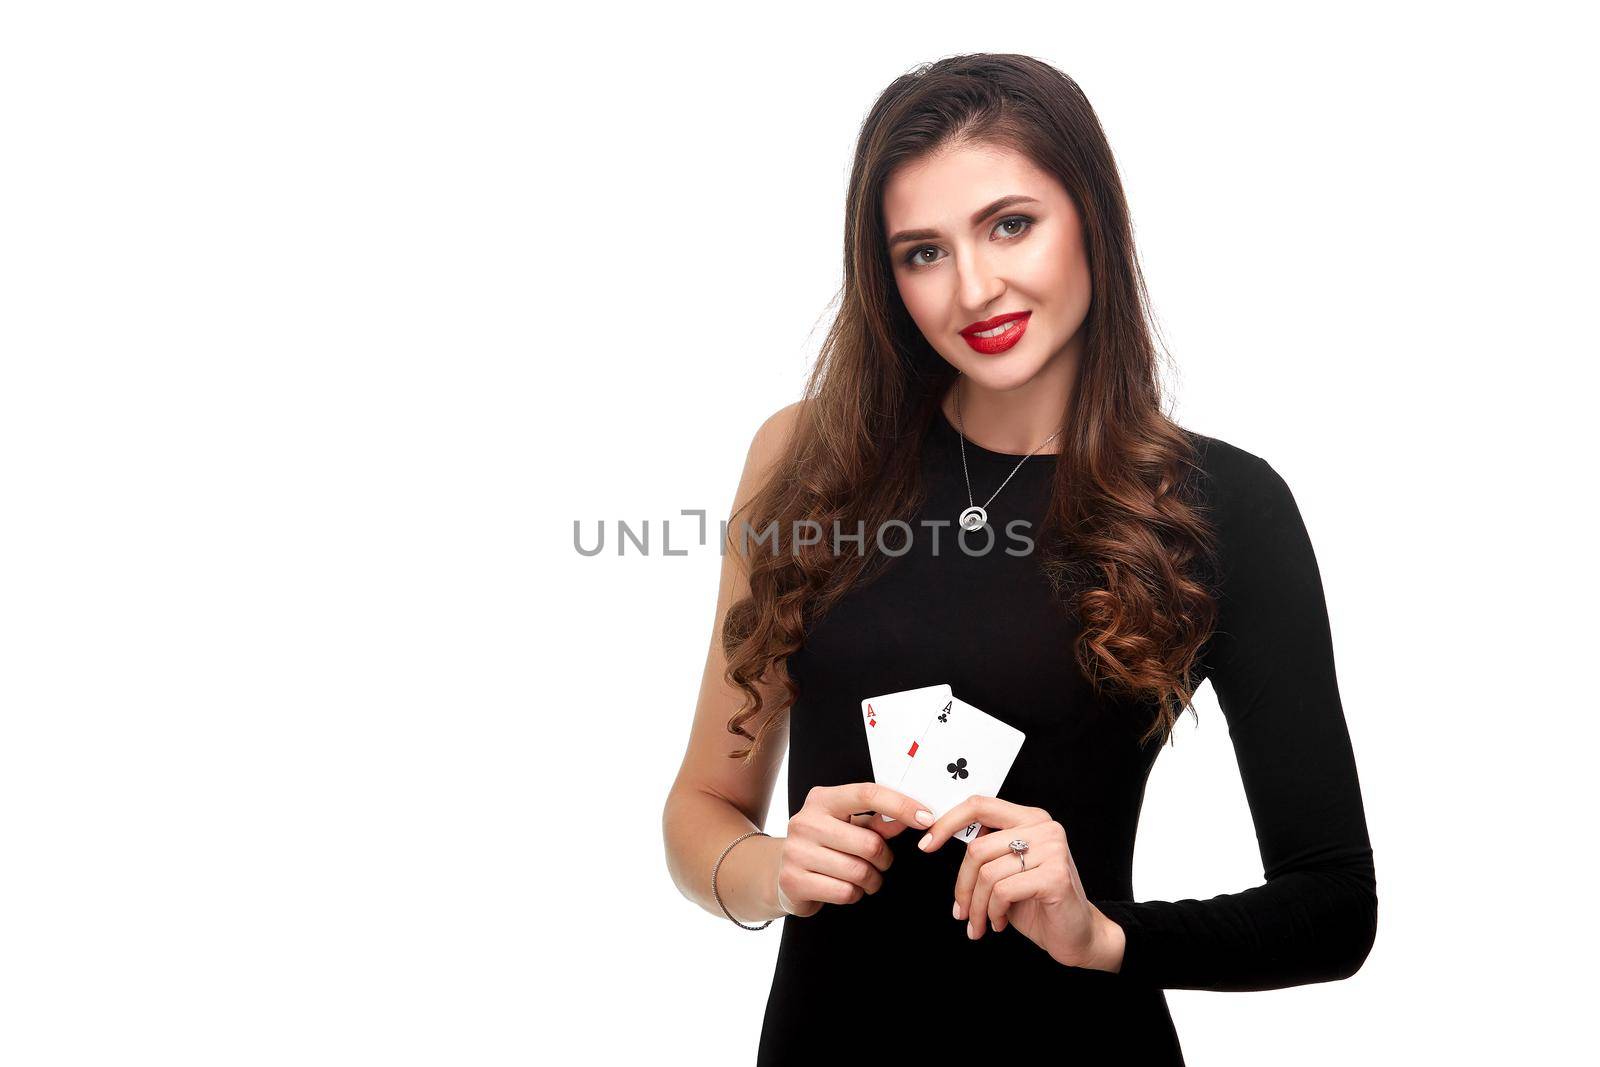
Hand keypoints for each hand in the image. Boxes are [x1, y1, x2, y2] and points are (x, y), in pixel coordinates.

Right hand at [775, 783, 936, 917]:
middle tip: (880, 863)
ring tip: (864, 877)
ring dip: (871, 880)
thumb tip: (912, 817)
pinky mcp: (793, 880)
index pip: (867, 794)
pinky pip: (845, 892)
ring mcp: (796, 851)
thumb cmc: (824, 845)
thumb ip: (877, 822)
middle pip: (870, 843)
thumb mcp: (848, 826)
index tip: (926, 818)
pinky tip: (845, 887)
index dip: (900, 805)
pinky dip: (854, 894)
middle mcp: (805, 821)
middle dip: (884, 859)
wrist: (782, 873)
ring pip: (859, 871)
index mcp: (822, 800)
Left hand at [918, 795, 1120, 970]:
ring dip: (977, 906)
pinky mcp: (1055, 875)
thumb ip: (986, 850)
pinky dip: (993, 912)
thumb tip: (940, 836)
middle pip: (977, 848)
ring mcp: (1052, 849)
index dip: (947, 823)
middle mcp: (1043, 827)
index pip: (979, 805)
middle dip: (962, 885)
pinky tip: (999, 923)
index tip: (926, 844)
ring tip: (981, 922)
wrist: (1076, 935)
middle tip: (961, 911)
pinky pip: (1003, 891)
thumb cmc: (1038, 903)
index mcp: (1029, 818)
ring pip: (987, 873)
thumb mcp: (1005, 870)